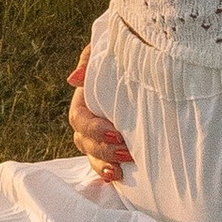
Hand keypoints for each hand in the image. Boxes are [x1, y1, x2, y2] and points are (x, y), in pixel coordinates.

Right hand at [67, 53, 131, 181]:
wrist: (147, 50)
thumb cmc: (127, 43)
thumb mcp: (108, 45)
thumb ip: (90, 59)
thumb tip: (73, 79)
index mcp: (86, 96)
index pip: (79, 119)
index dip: (94, 129)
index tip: (116, 133)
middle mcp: (91, 116)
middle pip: (84, 141)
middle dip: (102, 150)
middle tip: (126, 152)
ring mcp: (102, 131)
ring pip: (92, 155)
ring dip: (103, 165)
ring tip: (120, 171)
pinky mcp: (117, 141)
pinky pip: (105, 161)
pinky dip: (107, 171)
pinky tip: (119, 178)